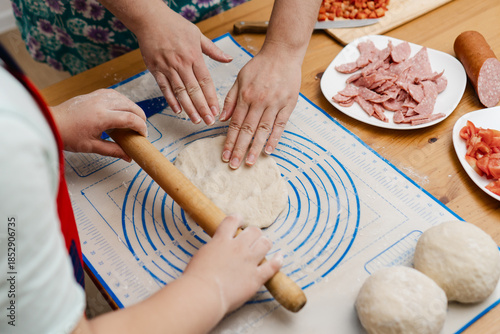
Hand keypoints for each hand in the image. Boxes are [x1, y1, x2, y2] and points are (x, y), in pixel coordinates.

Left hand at [51, 89, 146, 160]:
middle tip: (142, 128)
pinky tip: (122, 108)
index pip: (130, 119)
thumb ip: (113, 151)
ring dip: (132, 107)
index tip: (143, 135)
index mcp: (102, 117)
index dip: (141, 127)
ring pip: (123, 98)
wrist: (51, 123)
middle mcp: (101, 104)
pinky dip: (122, 100)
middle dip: (140, 116)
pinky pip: (113, 94)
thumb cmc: (68, 135)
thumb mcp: (92, 147)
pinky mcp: (93, 94)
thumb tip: (128, 157)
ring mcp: (97, 97)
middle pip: (130, 106)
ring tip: (134, 118)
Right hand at [135, 8, 232, 125]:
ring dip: (188, 108)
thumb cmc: (175, 25)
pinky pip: (164, 88)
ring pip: (180, 91)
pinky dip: (171, 100)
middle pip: (194, 90)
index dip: (211, 97)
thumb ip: (213, 50)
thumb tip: (229, 59)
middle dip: (202, 107)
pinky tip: (178, 110)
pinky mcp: (155, 69)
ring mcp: (167, 67)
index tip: (217, 110)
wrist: (150, 19)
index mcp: (194, 56)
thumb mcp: (197, 34)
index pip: (205, 81)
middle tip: (208, 121)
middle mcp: (181, 63)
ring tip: (195, 120)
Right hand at [183, 215, 281, 313]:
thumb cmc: (196, 277)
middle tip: (251, 238)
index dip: (237, 218)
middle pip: (254, 231)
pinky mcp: (256, 277)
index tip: (239, 219)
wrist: (204, 293)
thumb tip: (218, 248)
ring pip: (265, 243)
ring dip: (265, 243)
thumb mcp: (201, 254)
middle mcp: (238, 248)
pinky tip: (279, 257)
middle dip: (254, 233)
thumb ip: (213, 248)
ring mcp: (249, 262)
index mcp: (222, 240)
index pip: (232, 221)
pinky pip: (273, 266)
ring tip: (263, 246)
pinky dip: (278, 260)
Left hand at [219, 50, 301, 168]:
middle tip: (234, 165)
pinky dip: (274, 138)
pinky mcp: (288, 105)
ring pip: (263, 130)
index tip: (225, 155)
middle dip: (239, 149)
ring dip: (256, 148)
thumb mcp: (240, 78)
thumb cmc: (259, 66)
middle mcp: (259, 102)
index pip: (236, 124)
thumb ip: (231, 99)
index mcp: (245, 96)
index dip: (229, 141)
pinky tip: (269, 150)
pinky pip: (280, 125)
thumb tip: (222, 118)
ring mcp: (274, 104)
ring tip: (250, 162)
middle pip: (248, 130)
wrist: (282, 54)